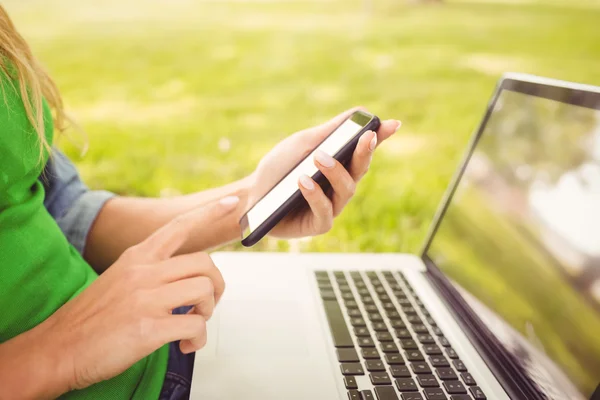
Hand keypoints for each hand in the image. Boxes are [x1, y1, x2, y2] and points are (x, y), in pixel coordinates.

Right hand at [36, 198, 237, 392]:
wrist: (57, 348)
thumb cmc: (92, 317)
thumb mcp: (120, 278)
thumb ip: (152, 271)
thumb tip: (188, 277)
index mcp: (137, 257)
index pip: (180, 226)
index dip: (209, 212)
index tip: (233, 202)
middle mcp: (143, 271)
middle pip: (205, 263)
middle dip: (216, 286)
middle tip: (206, 305)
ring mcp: (146, 298)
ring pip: (204, 290)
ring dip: (207, 312)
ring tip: (191, 326)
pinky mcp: (148, 327)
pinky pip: (195, 325)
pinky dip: (198, 338)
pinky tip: (185, 345)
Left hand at [247, 107, 400, 237]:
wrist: (251, 194)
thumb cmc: (279, 168)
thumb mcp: (303, 144)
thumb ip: (331, 131)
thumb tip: (361, 111)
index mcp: (340, 163)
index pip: (364, 149)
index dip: (380, 138)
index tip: (393, 124)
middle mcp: (340, 185)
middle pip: (360, 170)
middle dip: (364, 152)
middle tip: (365, 137)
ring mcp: (332, 206)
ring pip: (347, 190)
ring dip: (335, 172)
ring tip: (318, 158)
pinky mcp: (319, 224)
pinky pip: (325, 210)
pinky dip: (315, 194)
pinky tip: (303, 181)